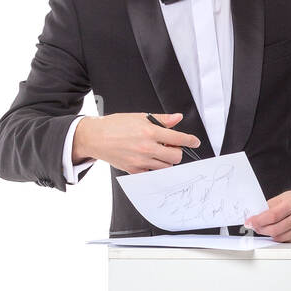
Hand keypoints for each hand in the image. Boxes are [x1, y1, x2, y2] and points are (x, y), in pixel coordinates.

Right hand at [73, 112, 200, 172]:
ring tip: (158, 151)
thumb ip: (161, 120)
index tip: (194, 141)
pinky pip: (153, 173)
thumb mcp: (139, 117)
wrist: (95, 137)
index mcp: (150, 132)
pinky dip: (155, 167)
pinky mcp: (135, 170)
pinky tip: (149, 159)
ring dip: (166, 160)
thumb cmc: (115, 126)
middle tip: (170, 145)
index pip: (178, 138)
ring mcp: (141, 161)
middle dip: (177, 151)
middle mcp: (147, 148)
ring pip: (166, 166)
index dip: (190, 140)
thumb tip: (176, 118)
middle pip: (176, 156)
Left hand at [245, 190, 290, 245]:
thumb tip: (253, 219)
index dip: (258, 221)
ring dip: (271, 236)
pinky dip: (282, 239)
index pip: (272, 216)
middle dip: (262, 230)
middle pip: (275, 230)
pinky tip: (283, 232)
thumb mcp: (280, 199)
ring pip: (280, 239)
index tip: (249, 222)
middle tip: (256, 227)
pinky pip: (289, 243)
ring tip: (270, 228)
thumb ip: (267, 209)